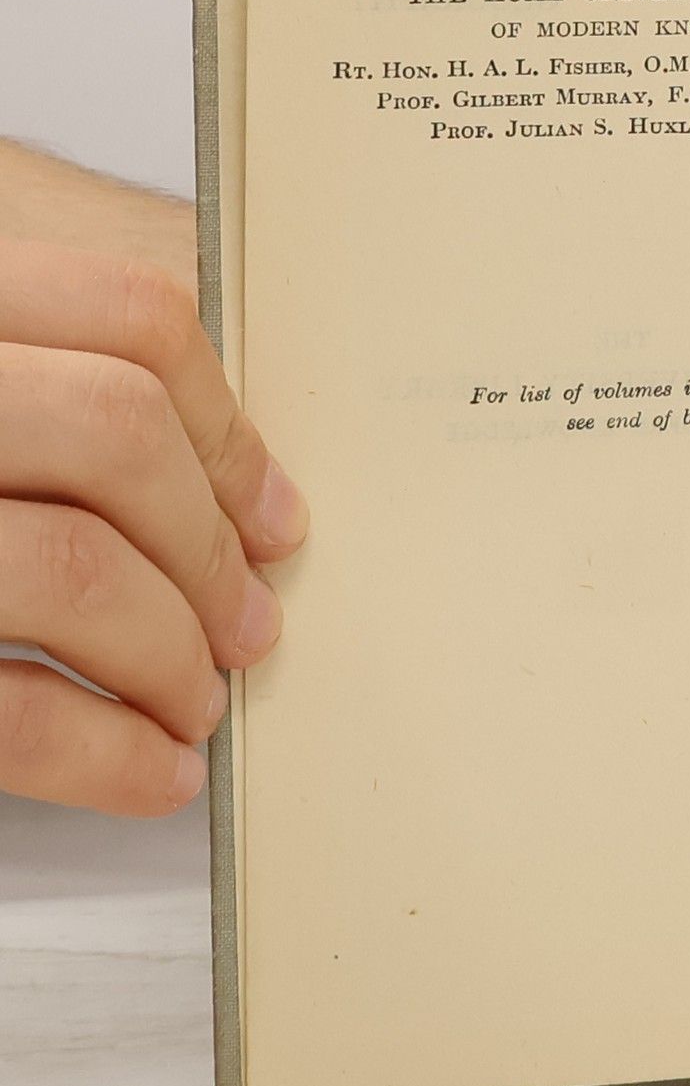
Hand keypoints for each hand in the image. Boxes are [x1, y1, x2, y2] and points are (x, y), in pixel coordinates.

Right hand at [0, 238, 306, 815]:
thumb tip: (222, 491)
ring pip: (74, 568)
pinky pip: (6, 709)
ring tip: (195, 700)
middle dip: (209, 546)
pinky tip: (152, 773)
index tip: (268, 511)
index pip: (124, 312)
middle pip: (116, 433)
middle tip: (248, 621)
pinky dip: (108, 754)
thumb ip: (37, 391)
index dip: (225, 426)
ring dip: (170, 655)